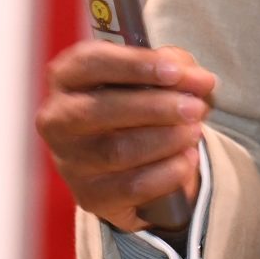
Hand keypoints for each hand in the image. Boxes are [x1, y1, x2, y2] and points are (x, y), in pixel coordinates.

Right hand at [35, 42, 218, 232]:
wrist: (130, 158)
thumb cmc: (138, 101)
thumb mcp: (156, 74)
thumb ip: (177, 67)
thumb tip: (201, 81)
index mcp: (67, 77)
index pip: (90, 62)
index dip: (134, 65)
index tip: (174, 72)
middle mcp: (58, 119)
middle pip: (101, 110)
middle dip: (156, 108)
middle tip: (194, 108)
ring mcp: (70, 161)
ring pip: (117, 151)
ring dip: (166, 140)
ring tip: (194, 131)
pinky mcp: (90, 195)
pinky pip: (131, 187)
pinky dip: (167, 172)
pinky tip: (187, 159)